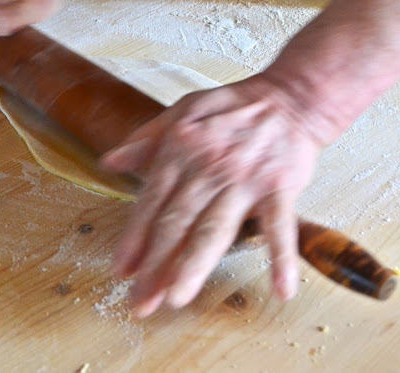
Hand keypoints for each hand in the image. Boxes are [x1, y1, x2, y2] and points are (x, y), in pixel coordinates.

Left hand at [101, 74, 322, 317]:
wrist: (290, 97)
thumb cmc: (235, 106)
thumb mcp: (183, 111)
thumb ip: (145, 139)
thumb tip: (109, 161)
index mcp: (182, 150)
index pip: (151, 201)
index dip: (134, 238)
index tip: (121, 270)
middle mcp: (209, 168)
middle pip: (177, 223)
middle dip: (155, 265)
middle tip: (141, 301)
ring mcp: (245, 180)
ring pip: (215, 229)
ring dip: (194, 265)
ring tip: (176, 298)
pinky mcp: (280, 188)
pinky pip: (280, 227)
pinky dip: (282, 258)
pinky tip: (280, 290)